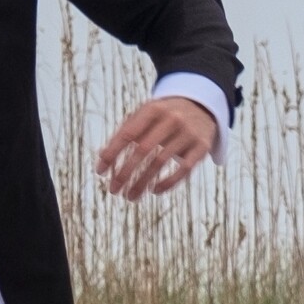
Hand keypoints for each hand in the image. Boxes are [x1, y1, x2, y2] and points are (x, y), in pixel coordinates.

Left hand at [94, 96, 219, 200]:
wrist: (202, 107)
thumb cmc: (164, 116)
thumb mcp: (146, 115)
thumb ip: (126, 131)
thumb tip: (102, 157)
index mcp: (153, 109)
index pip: (127, 134)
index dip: (112, 153)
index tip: (100, 172)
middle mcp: (172, 119)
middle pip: (143, 150)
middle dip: (125, 172)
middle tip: (113, 190)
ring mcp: (188, 133)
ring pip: (160, 162)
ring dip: (142, 182)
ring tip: (130, 197)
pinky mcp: (202, 147)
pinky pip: (184, 169)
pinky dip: (168, 183)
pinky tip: (154, 191)